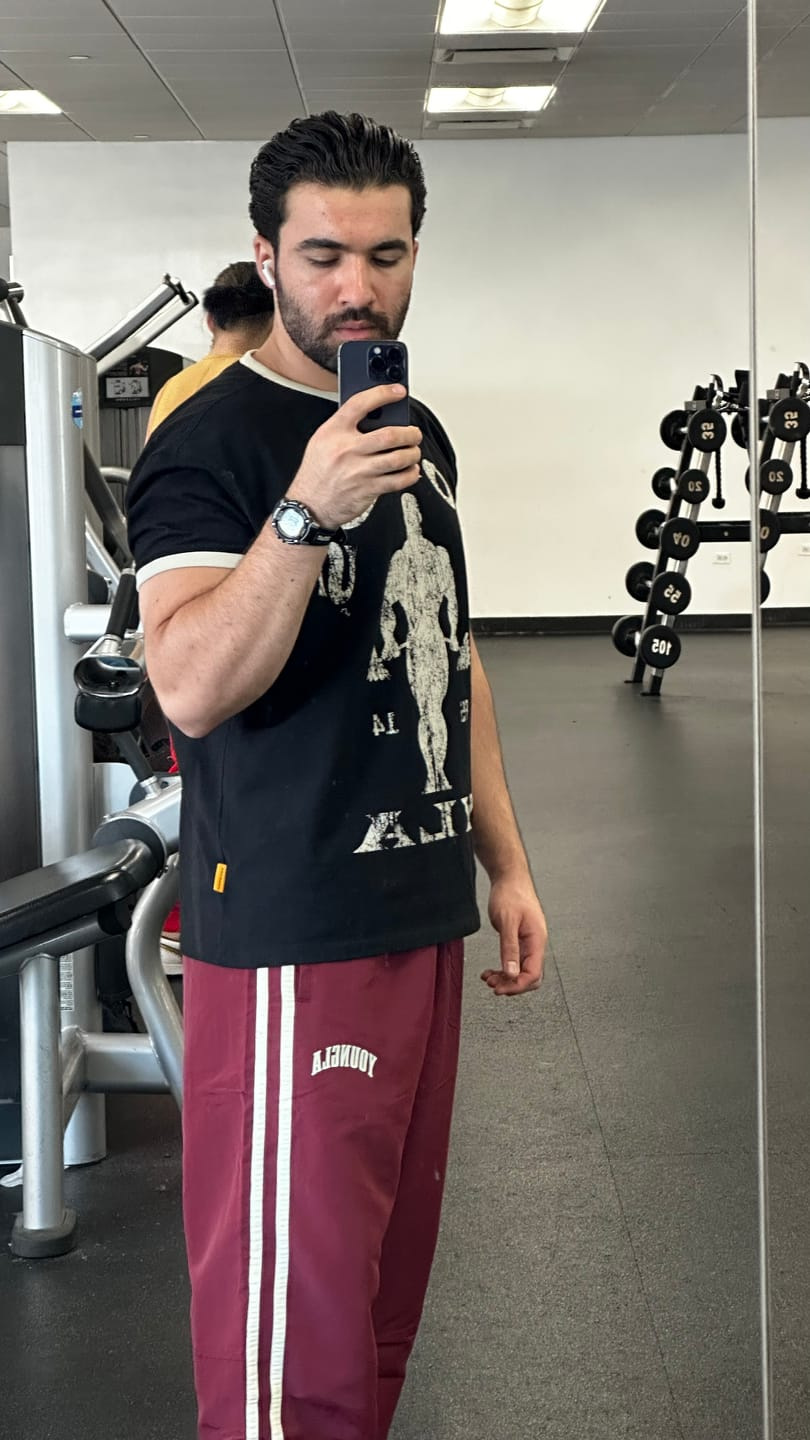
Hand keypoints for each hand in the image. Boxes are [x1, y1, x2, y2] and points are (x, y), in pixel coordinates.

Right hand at [289, 385, 421, 531]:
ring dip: (412, 454)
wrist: (309, 504)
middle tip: (414, 433)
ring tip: (413, 451)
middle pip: (389, 435)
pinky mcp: (368, 489)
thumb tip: (376, 416)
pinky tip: (410, 470)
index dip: (383, 394)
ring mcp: (359, 471)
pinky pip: (398, 481)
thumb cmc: (317, 471)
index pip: (360, 404)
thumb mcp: (322, 440)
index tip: (398, 392)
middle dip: (409, 433)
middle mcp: (347, 449)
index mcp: (334, 432)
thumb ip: (344, 426)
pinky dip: (410, 474)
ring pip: (398, 458)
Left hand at [481, 870, 546, 997]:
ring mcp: (528, 943)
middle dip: (512, 985)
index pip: (533, 974)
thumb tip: (511, 973)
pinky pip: (514, 961)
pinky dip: (503, 969)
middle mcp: (535, 944)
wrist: (509, 878)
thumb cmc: (511, 894)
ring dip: (505, 978)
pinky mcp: (520, 940)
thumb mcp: (507, 922)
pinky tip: (491, 970)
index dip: (517, 985)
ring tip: (488, 978)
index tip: (500, 989)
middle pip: (530, 976)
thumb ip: (509, 948)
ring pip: (521, 970)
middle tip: (493, 986)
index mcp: (537, 940)